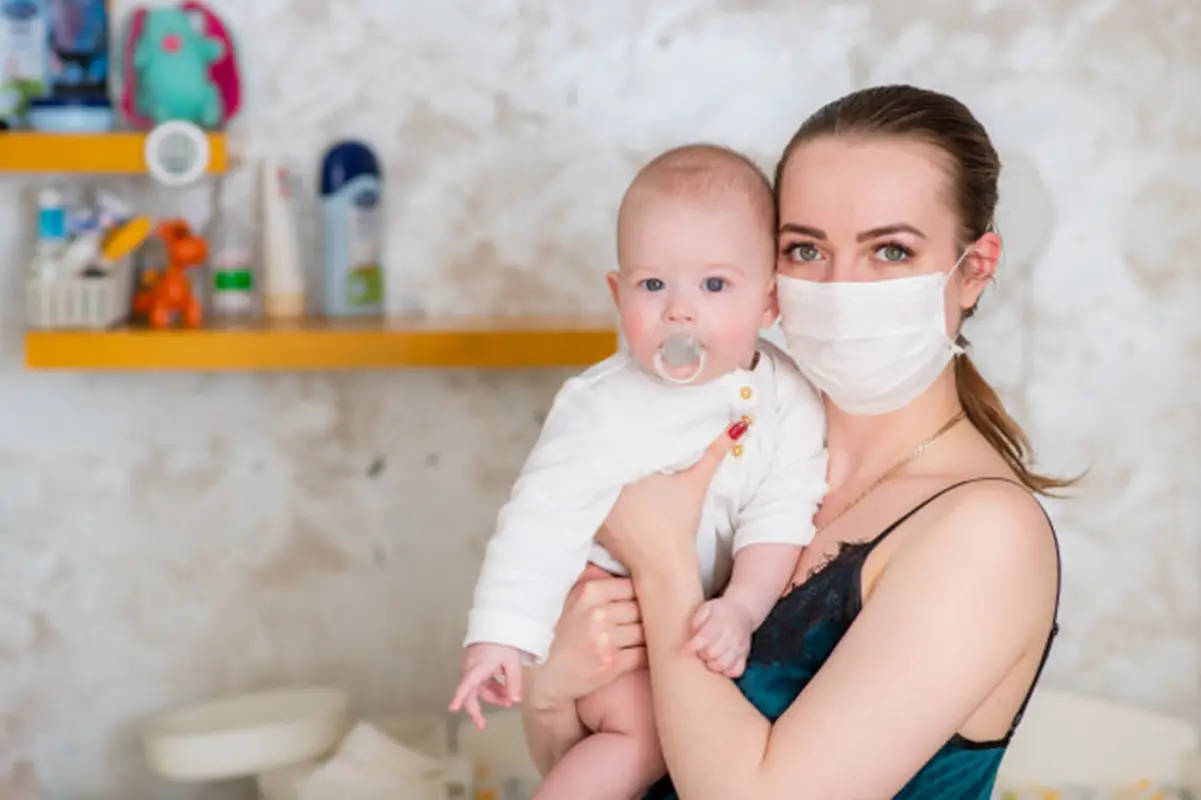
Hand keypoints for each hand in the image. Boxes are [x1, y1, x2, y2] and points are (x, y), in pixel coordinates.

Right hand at [450, 643, 523, 729]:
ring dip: (493, 696)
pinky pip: (482, 682)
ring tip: (509, 700)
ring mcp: (472, 668)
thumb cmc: (503, 643)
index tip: (453, 708)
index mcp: (477, 668)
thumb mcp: (512, 663)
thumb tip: (514, 701)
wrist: (497, 624)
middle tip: (482, 725)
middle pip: (470, 694)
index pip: (466, 684)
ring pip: (480, 689)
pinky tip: (505, 690)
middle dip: (476, 710)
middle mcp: (471, 669)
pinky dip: (493, 687)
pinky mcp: (476, 666)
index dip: (459, 697)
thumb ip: (514, 683)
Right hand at [528, 576, 646, 711]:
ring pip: (645, 630)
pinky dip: (648, 654)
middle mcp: (597, 613)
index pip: (631, 586)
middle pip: (641, 608)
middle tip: (655, 620)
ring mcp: (605, 639)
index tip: (646, 600)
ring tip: (651, 636)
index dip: (642, 594)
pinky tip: (646, 653)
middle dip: (648, 616)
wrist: (551, 675)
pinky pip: (644, 653)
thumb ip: (597, 584)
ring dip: (649, 635)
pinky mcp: (613, 663)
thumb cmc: (567, 635)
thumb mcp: (573, 602)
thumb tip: (633, 569)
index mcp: (589, 593)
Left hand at [598, 420, 748, 574]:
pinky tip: (592, 481)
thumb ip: (715, 452)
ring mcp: (597, 504)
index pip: (615, 438)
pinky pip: (586, 497)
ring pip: (590, 475)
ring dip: (592, 466)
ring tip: (594, 450)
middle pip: (599, 454)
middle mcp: (609, 484)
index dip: (614, 424)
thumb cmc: (679, 522)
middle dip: (600, 442)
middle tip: (602, 425)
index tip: (616, 413)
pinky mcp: (591, 520)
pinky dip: (589, 490)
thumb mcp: (696, 482)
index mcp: (631, 468)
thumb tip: (739, 425)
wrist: (663, 563)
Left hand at [686, 597, 752, 677]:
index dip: (693, 646)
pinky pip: (736, 671)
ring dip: (712, 665)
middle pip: (712, 653)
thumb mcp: (706, 607)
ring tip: (708, 659)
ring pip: (724, 664)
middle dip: (702, 655)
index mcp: (720, 622)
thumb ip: (697, 619)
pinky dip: (726, 671)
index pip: (706, 637)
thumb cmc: (719, 611)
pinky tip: (720, 664)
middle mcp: (732, 635)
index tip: (684, 650)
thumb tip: (692, 633)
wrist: (743, 611)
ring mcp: (739, 647)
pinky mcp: (744, 656)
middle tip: (699, 651)